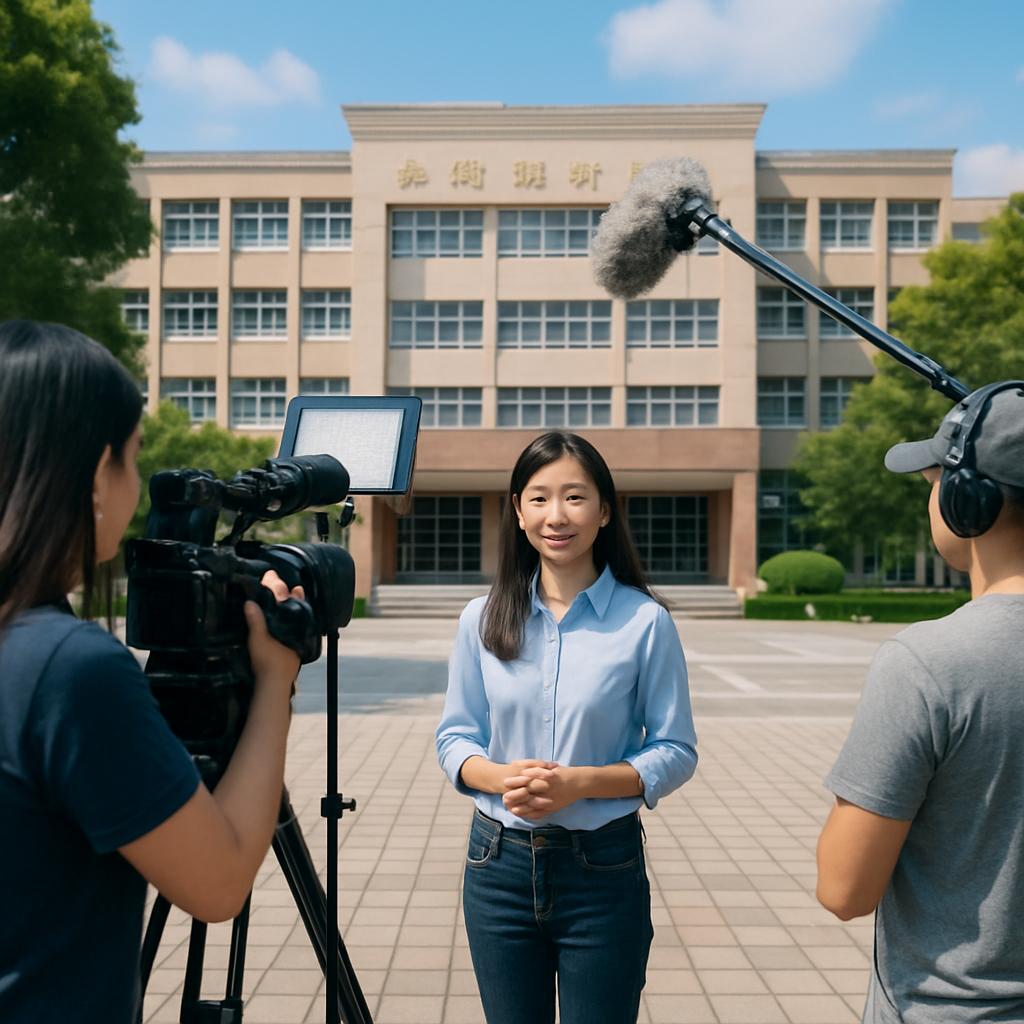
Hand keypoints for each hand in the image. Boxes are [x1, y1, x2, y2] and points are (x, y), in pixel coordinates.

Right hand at [245, 571, 303, 695]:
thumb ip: (255, 620)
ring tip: (293, 592)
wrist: (275, 684)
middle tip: (281, 580)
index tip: (271, 575)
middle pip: (292, 605)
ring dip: (291, 603)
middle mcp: (296, 628)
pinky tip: (289, 618)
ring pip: (296, 615)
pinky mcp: (293, 646)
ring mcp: (296, 637)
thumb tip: (250, 602)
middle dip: (287, 593)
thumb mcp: (258, 639)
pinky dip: (292, 618)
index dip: (276, 586)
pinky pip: (296, 626)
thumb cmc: (268, 662)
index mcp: (289, 623)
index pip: (283, 599)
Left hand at [502, 764, 580, 820]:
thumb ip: (532, 765)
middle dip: (515, 794)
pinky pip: (541, 813)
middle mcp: (548, 788)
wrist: (580, 783)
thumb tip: (514, 762)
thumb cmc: (563, 773)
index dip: (516, 781)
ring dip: (521, 807)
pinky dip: (531, 814)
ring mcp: (551, 799)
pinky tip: (522, 815)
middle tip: (503, 796)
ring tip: (509, 808)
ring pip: (533, 805)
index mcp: (546, 776)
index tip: (505, 782)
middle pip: (529, 791)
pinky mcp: (553, 807)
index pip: (528, 779)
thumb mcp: (548, 767)